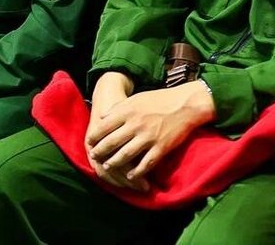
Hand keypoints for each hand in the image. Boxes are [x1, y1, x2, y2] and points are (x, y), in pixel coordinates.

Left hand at [86, 81, 215, 188]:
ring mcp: (148, 137)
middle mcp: (135, 125)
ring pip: (126, 155)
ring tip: (108, 167)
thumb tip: (102, 118)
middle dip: (101, 151)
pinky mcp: (161, 147)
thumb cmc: (158, 100)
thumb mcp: (135, 99)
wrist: (184, 104)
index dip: (95, 136)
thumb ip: (119, 109)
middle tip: (94, 157)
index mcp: (127, 112)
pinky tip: (131, 176)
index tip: (90, 142)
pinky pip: (146, 163)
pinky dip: (137, 171)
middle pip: (112, 142)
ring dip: (115, 163)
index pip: (104, 126)